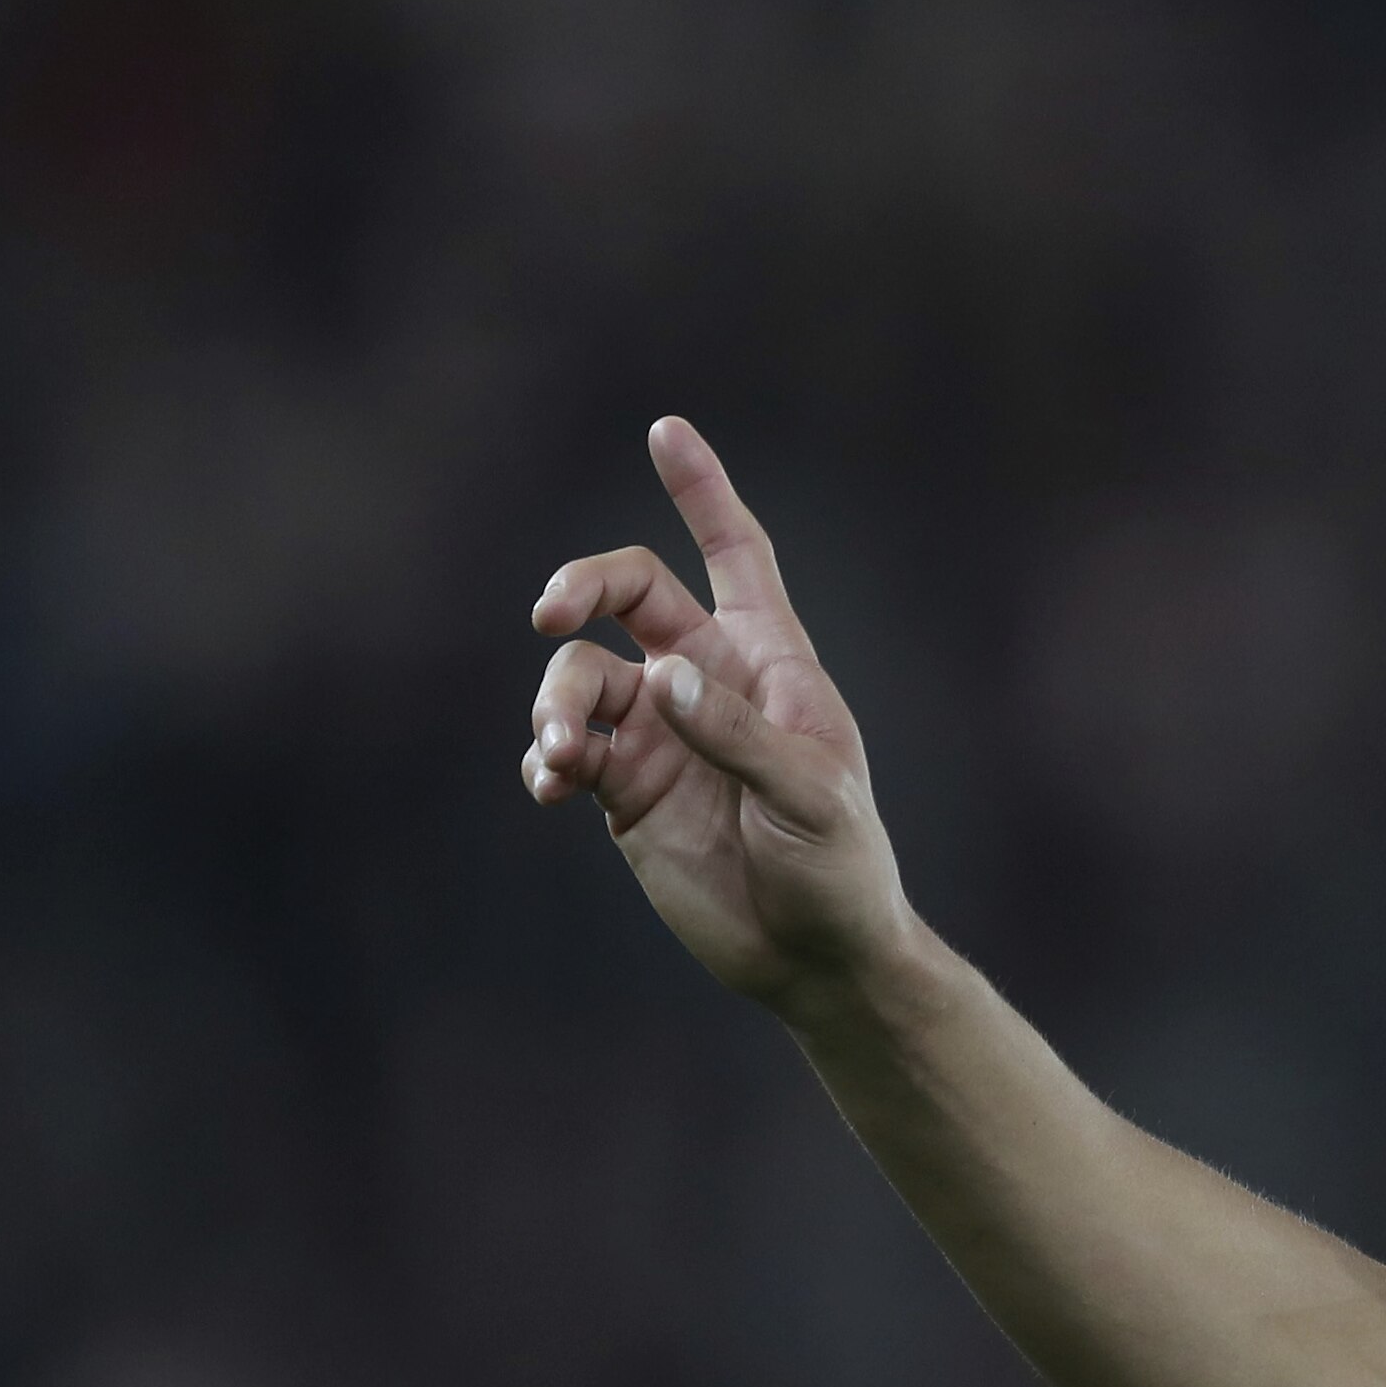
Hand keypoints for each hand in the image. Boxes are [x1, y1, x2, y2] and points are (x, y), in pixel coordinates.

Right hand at [518, 417, 907, 1008]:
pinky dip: (545, 757)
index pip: (735, 555)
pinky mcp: (624, 790)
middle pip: (627, 593)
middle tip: (550, 613)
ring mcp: (660, 734)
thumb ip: (736, 734)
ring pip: (579, 676)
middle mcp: (706, 682)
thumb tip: (660, 678)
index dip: (703, 492)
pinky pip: (564, 748)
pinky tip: (550, 783)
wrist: (813, 957)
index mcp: (770, 662)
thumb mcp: (809, 797)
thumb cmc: (840, 867)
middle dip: (580, 586)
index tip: (665, 429)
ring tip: (563, 757)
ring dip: (556, 705)